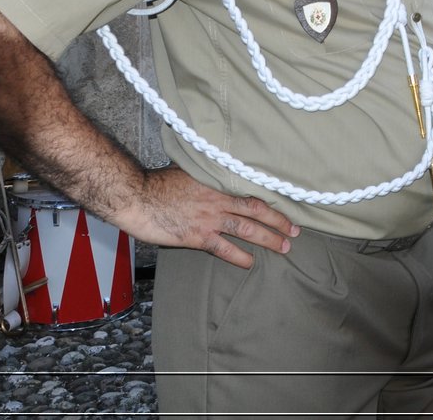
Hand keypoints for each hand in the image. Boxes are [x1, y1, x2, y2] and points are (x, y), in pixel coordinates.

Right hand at [112, 166, 297, 269]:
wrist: (137, 196)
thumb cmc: (158, 182)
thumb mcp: (188, 170)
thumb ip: (207, 174)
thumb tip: (217, 173)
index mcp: (218, 183)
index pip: (253, 191)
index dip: (272, 200)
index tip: (288, 205)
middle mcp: (219, 200)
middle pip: (257, 210)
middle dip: (279, 221)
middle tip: (295, 231)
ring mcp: (210, 219)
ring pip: (247, 229)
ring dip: (268, 238)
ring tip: (284, 247)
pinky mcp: (197, 236)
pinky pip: (224, 248)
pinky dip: (239, 256)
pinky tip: (250, 263)